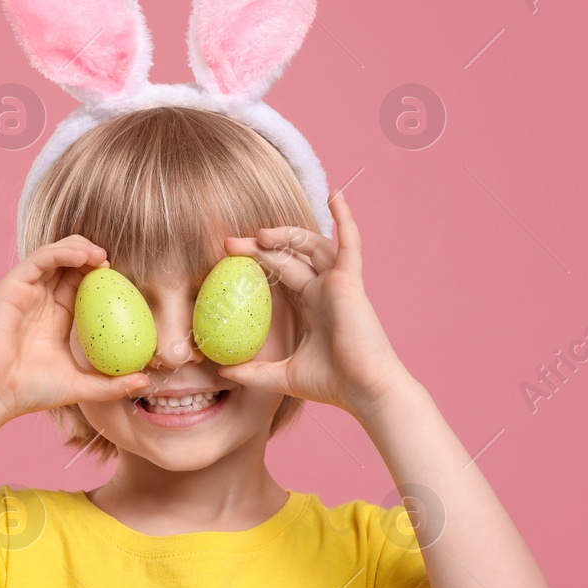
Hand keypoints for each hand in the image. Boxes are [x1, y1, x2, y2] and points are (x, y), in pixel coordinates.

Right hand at [0, 236, 149, 423]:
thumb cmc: (31, 392)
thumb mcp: (81, 386)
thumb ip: (112, 384)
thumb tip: (146, 381)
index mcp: (55, 317)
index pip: (81, 285)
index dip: (102, 277)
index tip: (125, 280)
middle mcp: (41, 299)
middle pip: (69, 265)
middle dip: (93, 257)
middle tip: (115, 264)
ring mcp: (26, 290)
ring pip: (56, 255)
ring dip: (81, 248)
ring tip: (102, 256)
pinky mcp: (13, 285)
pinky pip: (41, 258)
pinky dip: (63, 252)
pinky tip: (85, 256)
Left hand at [221, 192, 412, 418]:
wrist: (364, 390)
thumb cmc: (332, 384)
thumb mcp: (282, 376)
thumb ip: (254, 372)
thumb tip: (223, 373)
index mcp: (312, 307)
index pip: (280, 275)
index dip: (256, 262)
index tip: (227, 256)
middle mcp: (325, 291)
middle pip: (289, 257)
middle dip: (259, 247)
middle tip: (228, 243)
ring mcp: (339, 283)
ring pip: (312, 245)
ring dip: (287, 234)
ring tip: (260, 234)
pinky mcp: (352, 281)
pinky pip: (350, 243)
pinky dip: (345, 219)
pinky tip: (336, 196)